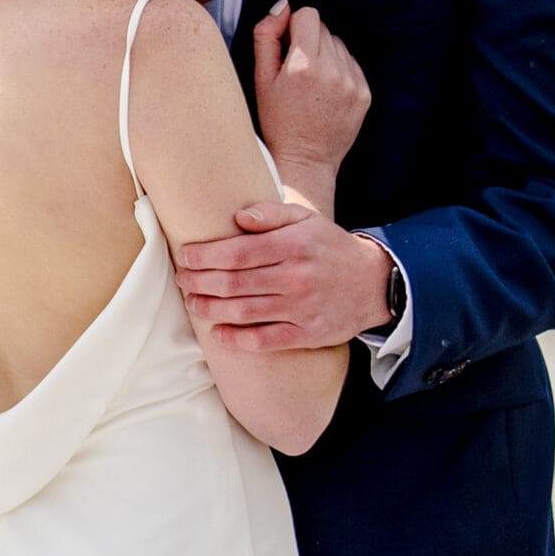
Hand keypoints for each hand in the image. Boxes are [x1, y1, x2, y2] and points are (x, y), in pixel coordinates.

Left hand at [177, 201, 394, 348]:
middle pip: (235, 282)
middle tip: (182, 279)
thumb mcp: (306, 220)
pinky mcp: (306, 334)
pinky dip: (237, 339)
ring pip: (244, 312)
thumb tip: (237, 217)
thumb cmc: (329, 247)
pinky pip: (265, 341)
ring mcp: (301, 308)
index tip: (185, 255)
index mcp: (293, 245)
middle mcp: (296, 277)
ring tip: (192, 302)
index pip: (238, 251)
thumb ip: (271, 215)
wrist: (373, 283)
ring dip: (211, 309)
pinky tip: (217, 333)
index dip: (206, 255)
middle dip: (200, 281)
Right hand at [252, 2, 370, 205]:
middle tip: (297, 69)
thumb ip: (266, 36)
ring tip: (311, 82)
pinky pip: (351, 63)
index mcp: (304, 66)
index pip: (308, 15)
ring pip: (338, 45)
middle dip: (309, 41)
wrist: (305, 160)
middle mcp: (332, 72)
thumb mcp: (261, 79)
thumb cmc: (277, 121)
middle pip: (324, 28)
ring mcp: (353, 83)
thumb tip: (282, 7)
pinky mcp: (365, 93)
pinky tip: (325, 91)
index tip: (287, 47)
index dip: (294, 27)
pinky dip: (339, 70)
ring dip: (325, 54)